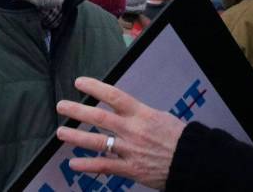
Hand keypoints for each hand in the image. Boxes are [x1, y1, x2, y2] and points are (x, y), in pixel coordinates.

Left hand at [56, 77, 186, 189]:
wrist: (190, 161)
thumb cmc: (177, 137)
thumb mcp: (159, 117)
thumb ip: (139, 114)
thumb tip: (123, 109)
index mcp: (141, 113)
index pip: (114, 95)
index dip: (94, 88)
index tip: (79, 82)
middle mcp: (132, 130)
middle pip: (100, 118)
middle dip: (78, 111)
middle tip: (61, 106)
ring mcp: (129, 150)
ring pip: (98, 142)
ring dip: (76, 137)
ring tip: (61, 132)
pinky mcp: (130, 169)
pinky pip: (105, 166)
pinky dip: (88, 165)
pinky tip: (73, 163)